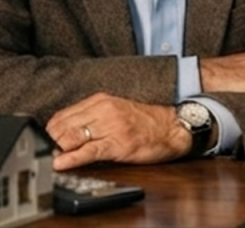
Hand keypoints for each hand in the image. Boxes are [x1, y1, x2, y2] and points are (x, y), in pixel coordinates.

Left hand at [46, 93, 189, 170]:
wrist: (172, 127)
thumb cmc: (145, 121)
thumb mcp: (115, 110)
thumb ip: (90, 117)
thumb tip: (62, 133)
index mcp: (100, 100)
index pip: (61, 116)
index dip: (51, 133)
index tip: (52, 142)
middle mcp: (104, 109)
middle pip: (61, 128)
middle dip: (53, 143)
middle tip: (56, 152)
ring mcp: (111, 126)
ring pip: (70, 138)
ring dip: (60, 151)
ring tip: (59, 158)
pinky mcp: (118, 144)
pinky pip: (88, 151)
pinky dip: (71, 159)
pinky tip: (62, 164)